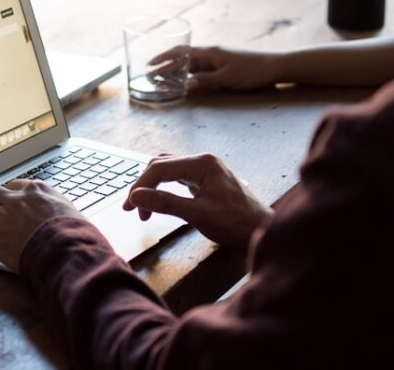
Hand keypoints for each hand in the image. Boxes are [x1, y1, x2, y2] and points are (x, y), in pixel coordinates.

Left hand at [0, 179, 82, 270]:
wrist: (64, 249)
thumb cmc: (73, 232)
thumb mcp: (69, 208)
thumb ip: (57, 205)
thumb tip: (58, 210)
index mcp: (36, 190)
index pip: (14, 184)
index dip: (10, 194)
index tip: (9, 201)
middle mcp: (16, 199)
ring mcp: (3, 216)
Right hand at [123, 154, 271, 250]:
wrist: (263, 232)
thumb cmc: (237, 224)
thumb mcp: (197, 215)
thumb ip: (165, 203)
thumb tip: (136, 196)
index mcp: (202, 163)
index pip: (160, 168)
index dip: (140, 186)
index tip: (130, 207)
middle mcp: (203, 160)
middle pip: (161, 165)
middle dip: (144, 186)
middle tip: (133, 209)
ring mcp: (205, 169)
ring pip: (168, 170)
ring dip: (153, 186)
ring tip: (143, 207)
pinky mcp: (207, 180)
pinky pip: (178, 177)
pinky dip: (164, 188)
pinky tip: (160, 200)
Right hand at [152, 46, 278, 90]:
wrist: (274, 67)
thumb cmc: (252, 71)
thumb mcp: (227, 78)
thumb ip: (206, 80)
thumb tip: (185, 84)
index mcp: (209, 52)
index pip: (180, 53)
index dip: (163, 58)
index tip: (149, 64)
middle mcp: (210, 53)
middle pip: (182, 58)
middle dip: (165, 65)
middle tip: (150, 75)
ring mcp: (216, 59)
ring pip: (190, 64)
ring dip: (176, 70)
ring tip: (162, 79)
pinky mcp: (222, 66)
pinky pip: (200, 69)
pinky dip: (189, 74)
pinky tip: (185, 81)